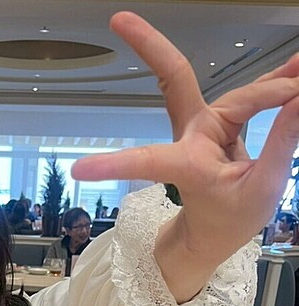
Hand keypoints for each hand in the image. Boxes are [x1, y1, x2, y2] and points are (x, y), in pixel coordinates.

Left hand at [72, 11, 298, 258]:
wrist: (216, 232)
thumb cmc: (227, 220)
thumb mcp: (261, 190)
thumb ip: (281, 142)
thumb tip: (298, 99)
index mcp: (185, 165)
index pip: (148, 159)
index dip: (116, 162)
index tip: (80, 167)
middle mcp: (190, 137)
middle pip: (175, 81)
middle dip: (150, 45)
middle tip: (118, 18)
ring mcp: (204, 126)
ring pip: (235, 90)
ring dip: (268, 76)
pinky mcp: (221, 122)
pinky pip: (252, 95)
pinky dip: (278, 82)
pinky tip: (298, 67)